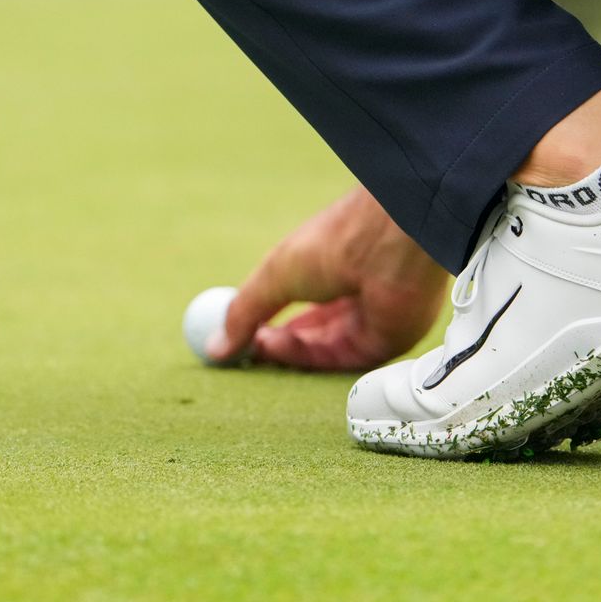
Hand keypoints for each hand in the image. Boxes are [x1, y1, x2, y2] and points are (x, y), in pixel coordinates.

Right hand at [206, 186, 448, 370]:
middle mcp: (357, 295)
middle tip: (239, 353)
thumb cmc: (334, 243)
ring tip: (256, 342)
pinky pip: (340, 360)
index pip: (303, 305)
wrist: (386, 242)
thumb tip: (214, 348)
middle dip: (275, 345)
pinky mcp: (386, 341)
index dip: (270, 323)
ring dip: (285, 351)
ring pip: (322, 350)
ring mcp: (373, 319)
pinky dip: (306, 358)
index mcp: (338, 267)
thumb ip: (245, 311)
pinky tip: (277, 344)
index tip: (236, 337)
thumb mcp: (275, 273)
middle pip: (313, 335)